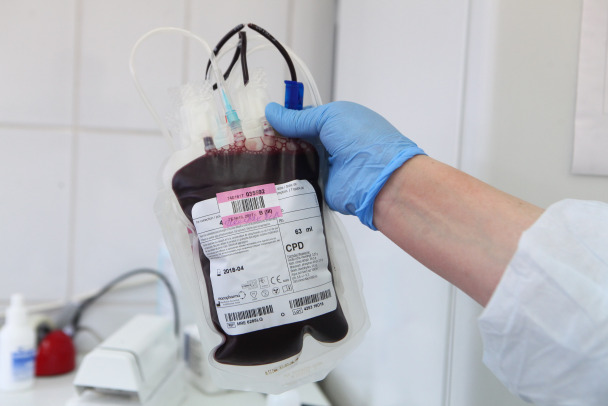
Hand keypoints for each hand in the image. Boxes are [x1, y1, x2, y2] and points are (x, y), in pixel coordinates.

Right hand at [265, 101, 425, 228]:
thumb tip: (271, 112)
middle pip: (296, 142)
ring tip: (250, 158)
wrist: (380, 179)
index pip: (303, 120)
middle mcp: (329, 146)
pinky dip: (284, 182)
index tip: (260, 122)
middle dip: (276, 141)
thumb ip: (299, 118)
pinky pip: (298, 185)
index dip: (283, 121)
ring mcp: (324, 169)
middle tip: (250, 141)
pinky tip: (263, 178)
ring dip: (277, 161)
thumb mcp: (330, 118)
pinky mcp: (319, 190)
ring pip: (294, 163)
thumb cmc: (361, 139)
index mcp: (335, 124)